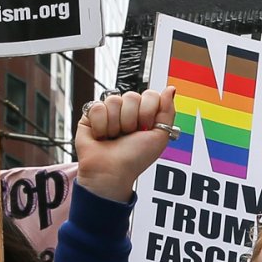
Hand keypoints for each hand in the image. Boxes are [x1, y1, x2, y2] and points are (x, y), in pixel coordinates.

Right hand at [74, 86, 176, 201]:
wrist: (111, 172)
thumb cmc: (134, 159)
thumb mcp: (160, 137)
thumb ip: (168, 111)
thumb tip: (170, 89)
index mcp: (144, 114)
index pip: (149, 95)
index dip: (148, 111)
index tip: (145, 128)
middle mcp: (127, 111)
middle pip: (132, 96)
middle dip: (131, 120)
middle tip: (128, 135)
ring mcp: (109, 112)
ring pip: (114, 100)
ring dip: (116, 124)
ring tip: (114, 137)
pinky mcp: (91, 115)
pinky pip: (97, 107)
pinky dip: (101, 125)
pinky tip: (101, 136)